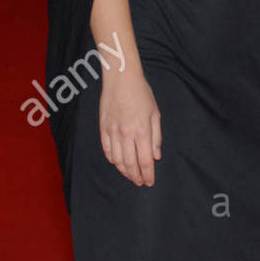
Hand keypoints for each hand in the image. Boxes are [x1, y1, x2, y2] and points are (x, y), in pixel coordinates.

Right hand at [99, 70, 161, 186]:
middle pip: (130, 164)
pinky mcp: (103, 128)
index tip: (149, 182)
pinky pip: (106, 150)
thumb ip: (156, 137)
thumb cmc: (141, 93)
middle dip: (136, 176)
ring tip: (130, 175)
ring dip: (124, 171)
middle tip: (140, 182)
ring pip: (117, 160)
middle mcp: (126, 134)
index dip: (148, 175)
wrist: (121, 78)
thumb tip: (156, 156)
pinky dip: (112, 160)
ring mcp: (113, 132)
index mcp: (142, 131)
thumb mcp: (155, 113)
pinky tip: (117, 163)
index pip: (145, 161)